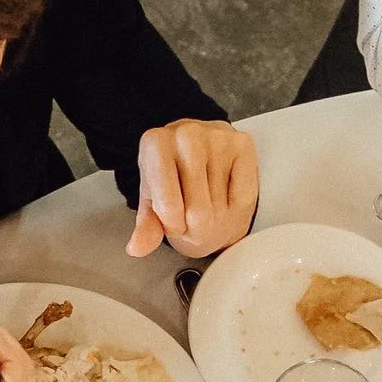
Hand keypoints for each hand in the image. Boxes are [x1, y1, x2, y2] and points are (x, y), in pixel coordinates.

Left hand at [128, 121, 261, 259]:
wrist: (198, 150)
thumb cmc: (171, 177)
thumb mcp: (152, 201)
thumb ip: (146, 225)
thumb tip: (138, 247)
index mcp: (155, 144)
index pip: (168, 208)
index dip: (172, 225)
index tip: (171, 216)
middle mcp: (186, 134)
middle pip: (198, 213)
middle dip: (195, 226)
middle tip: (191, 213)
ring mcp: (217, 137)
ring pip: (221, 208)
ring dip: (215, 216)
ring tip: (206, 199)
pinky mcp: (243, 145)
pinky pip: (243, 198)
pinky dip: (234, 205)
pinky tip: (224, 190)